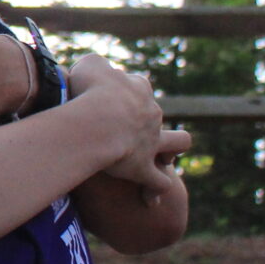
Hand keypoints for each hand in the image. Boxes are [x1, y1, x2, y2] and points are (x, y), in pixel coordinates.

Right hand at [64, 54, 171, 188]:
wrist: (98, 121)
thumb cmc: (89, 91)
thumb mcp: (88, 65)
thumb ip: (95, 64)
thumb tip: (94, 69)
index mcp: (138, 87)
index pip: (137, 84)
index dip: (124, 90)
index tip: (105, 96)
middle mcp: (151, 112)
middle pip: (154, 112)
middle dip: (144, 120)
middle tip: (122, 128)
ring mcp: (153, 140)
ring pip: (176, 143)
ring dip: (171, 151)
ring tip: (162, 158)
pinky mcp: (145, 167)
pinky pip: (157, 182)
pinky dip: (155, 189)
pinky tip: (149, 199)